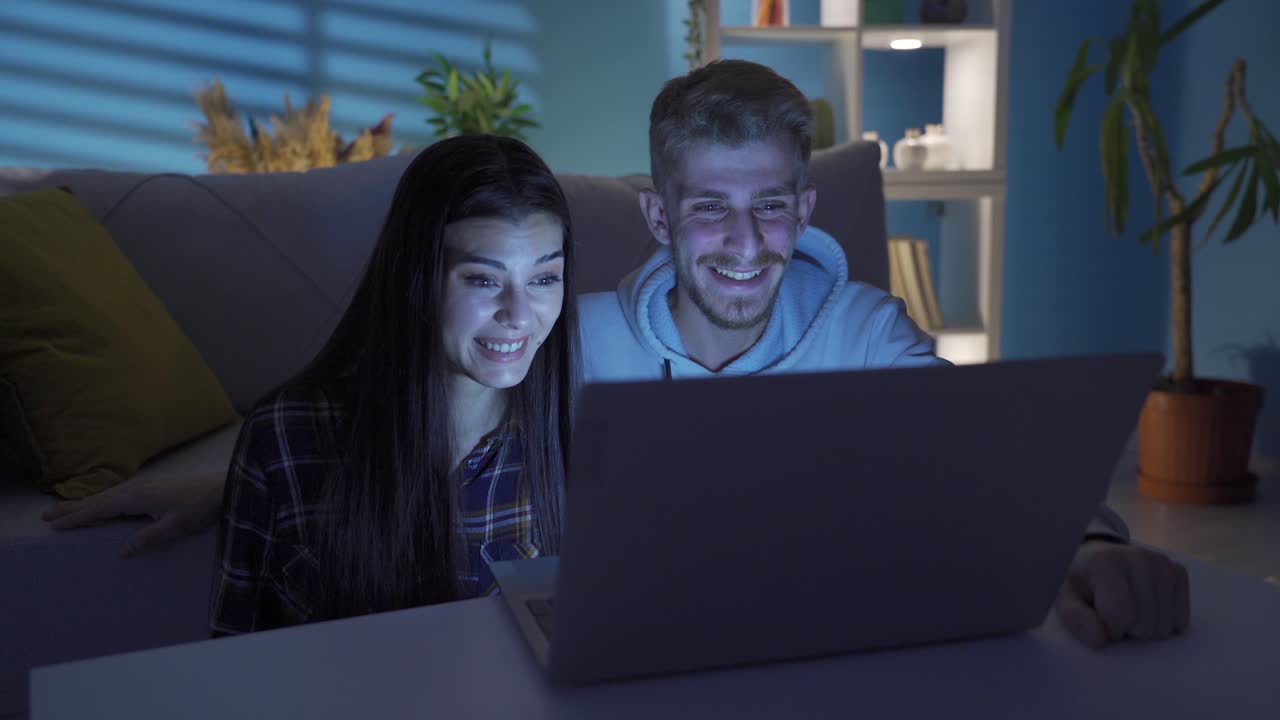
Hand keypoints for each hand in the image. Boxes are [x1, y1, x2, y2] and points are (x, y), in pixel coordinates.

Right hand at [42, 471, 225, 556]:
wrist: (223, 486)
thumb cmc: (201, 507)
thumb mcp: (175, 527)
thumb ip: (148, 538)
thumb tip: (122, 551)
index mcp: (137, 498)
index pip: (99, 510)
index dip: (77, 518)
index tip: (54, 525)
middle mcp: (136, 489)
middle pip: (98, 500)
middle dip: (72, 508)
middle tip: (46, 516)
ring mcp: (144, 485)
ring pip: (107, 496)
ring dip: (85, 503)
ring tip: (65, 510)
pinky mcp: (153, 486)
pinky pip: (118, 494)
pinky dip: (101, 500)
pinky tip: (101, 504)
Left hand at [1055, 540, 1189, 647]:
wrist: (1096, 559)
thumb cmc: (1081, 583)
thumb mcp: (1065, 599)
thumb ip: (1074, 618)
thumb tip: (1098, 640)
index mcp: (1107, 563)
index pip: (1120, 617)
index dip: (1109, 629)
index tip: (1099, 617)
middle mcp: (1139, 558)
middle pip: (1145, 624)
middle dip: (1129, 629)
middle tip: (1116, 613)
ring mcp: (1162, 564)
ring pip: (1165, 626)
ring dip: (1147, 628)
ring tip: (1131, 609)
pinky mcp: (1178, 572)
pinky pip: (1181, 619)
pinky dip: (1166, 622)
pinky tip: (1148, 607)